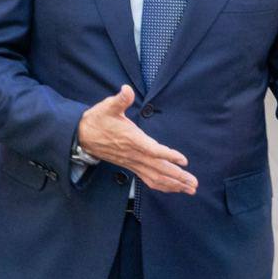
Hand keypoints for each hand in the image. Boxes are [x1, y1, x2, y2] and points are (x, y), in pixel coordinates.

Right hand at [76, 85, 196, 194]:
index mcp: (130, 139)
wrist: (82, 136)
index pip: (152, 150)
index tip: (183, 160)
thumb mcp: (107, 106)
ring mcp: (132, 162)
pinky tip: (174, 188)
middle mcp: (133, 154)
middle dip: (177, 176)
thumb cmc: (97, 120)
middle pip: (158, 168)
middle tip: (194, 183)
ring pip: (155, 177)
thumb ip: (120, 100)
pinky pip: (148, 179)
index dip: (168, 155)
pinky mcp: (131, 166)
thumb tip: (126, 89)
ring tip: (190, 188)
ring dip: (173, 184)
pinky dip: (163, 185)